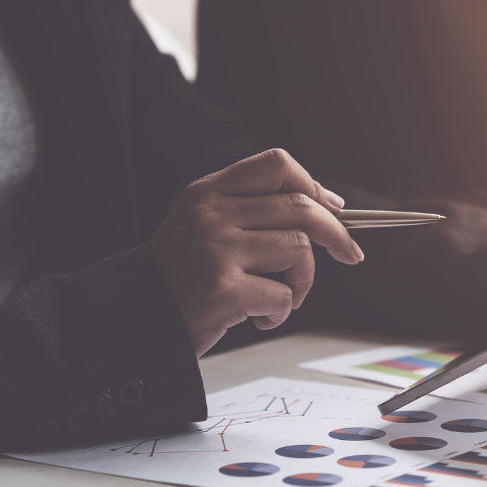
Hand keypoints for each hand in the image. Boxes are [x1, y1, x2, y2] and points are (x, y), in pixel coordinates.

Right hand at [150, 149, 363, 357]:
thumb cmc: (183, 280)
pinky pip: (283, 294)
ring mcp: (216, 249)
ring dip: (303, 282)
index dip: (313, 185)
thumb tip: (327, 205)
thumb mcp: (205, 228)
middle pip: (300, 206)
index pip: (276, 164)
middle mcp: (211, 214)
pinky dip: (280, 312)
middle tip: (350, 254)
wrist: (137, 321)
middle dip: (336, 234)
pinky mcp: (222, 288)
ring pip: (298, 249)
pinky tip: (258, 319)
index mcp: (208, 193)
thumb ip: (253, 212)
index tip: (333, 208)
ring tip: (282, 298)